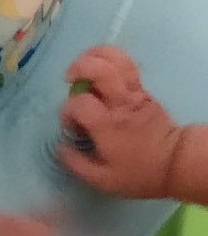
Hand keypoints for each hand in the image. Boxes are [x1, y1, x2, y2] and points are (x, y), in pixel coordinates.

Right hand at [59, 47, 182, 196]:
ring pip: (116, 59)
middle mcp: (120, 103)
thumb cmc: (138, 172)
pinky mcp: (143, 90)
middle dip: (80, 67)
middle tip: (70, 79)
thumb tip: (61, 147)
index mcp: (108, 125)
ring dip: (95, 55)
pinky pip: (125, 66)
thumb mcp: (102, 180)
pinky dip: (109, 61)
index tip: (72, 127)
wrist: (174, 161)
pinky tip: (101, 72)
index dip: (67, 112)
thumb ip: (76, 163)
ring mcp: (135, 92)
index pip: (79, 103)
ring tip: (84, 64)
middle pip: (100, 69)